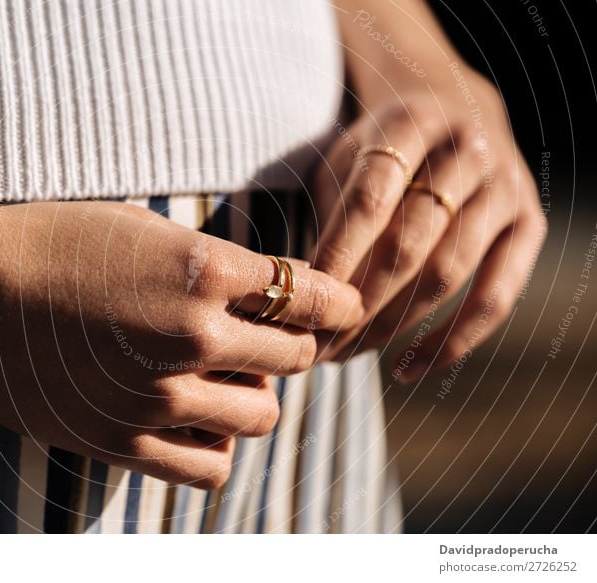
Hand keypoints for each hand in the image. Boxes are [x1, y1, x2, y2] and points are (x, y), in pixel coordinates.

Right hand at [0, 201, 363, 487]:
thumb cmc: (54, 243)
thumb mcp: (143, 229)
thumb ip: (213, 263)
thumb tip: (267, 293)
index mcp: (201, 271)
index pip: (309, 294)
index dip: (336, 300)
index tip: (339, 306)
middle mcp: (191, 336)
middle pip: (296, 357)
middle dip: (292, 344)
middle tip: (267, 335)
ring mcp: (158, 397)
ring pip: (262, 415)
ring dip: (258, 394)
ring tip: (226, 378)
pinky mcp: (123, 441)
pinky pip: (211, 466)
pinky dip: (219, 443)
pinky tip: (196, 419)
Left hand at [310, 72, 546, 381]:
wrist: (457, 113)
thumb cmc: (383, 149)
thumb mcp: (347, 157)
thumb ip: (334, 213)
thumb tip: (309, 294)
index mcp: (412, 123)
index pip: (371, 199)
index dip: (338, 256)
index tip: (308, 302)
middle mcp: (468, 150)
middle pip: (410, 242)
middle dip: (360, 302)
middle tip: (321, 341)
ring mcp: (505, 188)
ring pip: (448, 273)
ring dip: (393, 326)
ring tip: (348, 354)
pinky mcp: (530, 225)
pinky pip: (495, 298)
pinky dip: (451, 342)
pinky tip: (405, 368)